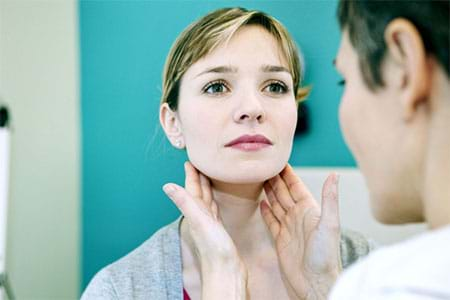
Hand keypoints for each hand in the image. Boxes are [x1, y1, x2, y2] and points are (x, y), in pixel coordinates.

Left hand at [163, 162, 246, 298]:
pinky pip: (214, 208)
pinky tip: (215, 198)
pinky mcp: (219, 229)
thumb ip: (184, 203)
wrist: (227, 271)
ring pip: (206, 199)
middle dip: (198, 177)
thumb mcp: (199, 221)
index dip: (191, 174)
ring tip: (207, 173)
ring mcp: (209, 223)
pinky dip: (214, 199)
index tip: (189, 160)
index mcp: (196, 212)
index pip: (191, 188)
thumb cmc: (214, 249)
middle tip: (199, 161)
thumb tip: (166, 185)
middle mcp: (200, 216)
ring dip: (206, 186)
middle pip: (198, 192)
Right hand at [260, 164, 340, 299]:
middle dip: (275, 179)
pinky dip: (266, 211)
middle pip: (283, 192)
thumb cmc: (325, 256)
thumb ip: (330, 198)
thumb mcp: (329, 224)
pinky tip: (261, 203)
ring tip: (260, 179)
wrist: (314, 282)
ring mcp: (288, 227)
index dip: (287, 173)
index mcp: (309, 209)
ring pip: (276, 204)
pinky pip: (271, 221)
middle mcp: (298, 216)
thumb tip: (334, 175)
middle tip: (264, 165)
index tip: (279, 160)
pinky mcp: (280, 239)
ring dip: (269, 192)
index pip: (296, 186)